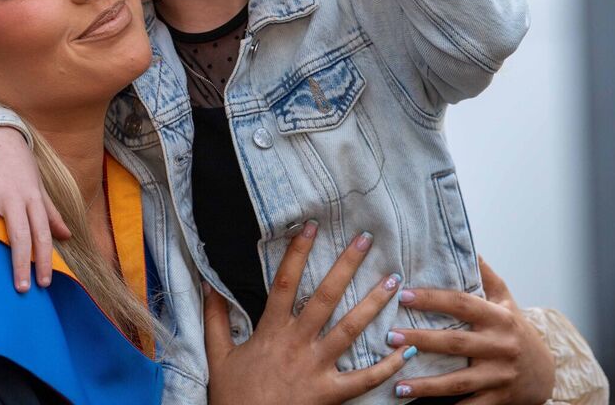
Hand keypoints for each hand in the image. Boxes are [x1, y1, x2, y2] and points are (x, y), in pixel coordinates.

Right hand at [0, 126, 71, 291]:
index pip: (42, 232)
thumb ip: (51, 213)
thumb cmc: (20, 166)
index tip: (42, 283)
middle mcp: (12, 193)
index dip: (44, 258)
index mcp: (32, 197)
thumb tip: (68, 236)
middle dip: (20, 260)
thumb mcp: (38, 187)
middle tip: (19, 288)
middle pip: (19, 230)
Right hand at [204, 223, 416, 404]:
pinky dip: (387, 366)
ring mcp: (316, 368)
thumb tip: (208, 284)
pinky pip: (364, 378)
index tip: (311, 226)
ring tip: (392, 281)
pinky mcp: (330, 393)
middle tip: (366, 240)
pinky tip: (406, 350)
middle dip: (346, 265)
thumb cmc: (232, 396)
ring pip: (350, 329)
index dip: (298, 251)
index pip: (284, 281)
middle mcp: (297, 343)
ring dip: (373, 304)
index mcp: (270, 330)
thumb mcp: (218, 354)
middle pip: (325, 296)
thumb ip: (215, 318)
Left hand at [387, 257, 555, 403]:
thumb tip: (465, 243)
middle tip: (388, 336)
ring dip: (426, 384)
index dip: (433, 299)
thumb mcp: (505, 299)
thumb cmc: (516, 329)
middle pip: (456, 343)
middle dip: (421, 340)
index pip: (462, 304)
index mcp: (499, 318)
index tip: (403, 294)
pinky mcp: (498, 400)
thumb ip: (484, 274)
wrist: (546, 373)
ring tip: (397, 384)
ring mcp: (500, 376)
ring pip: (458, 381)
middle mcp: (501, 346)